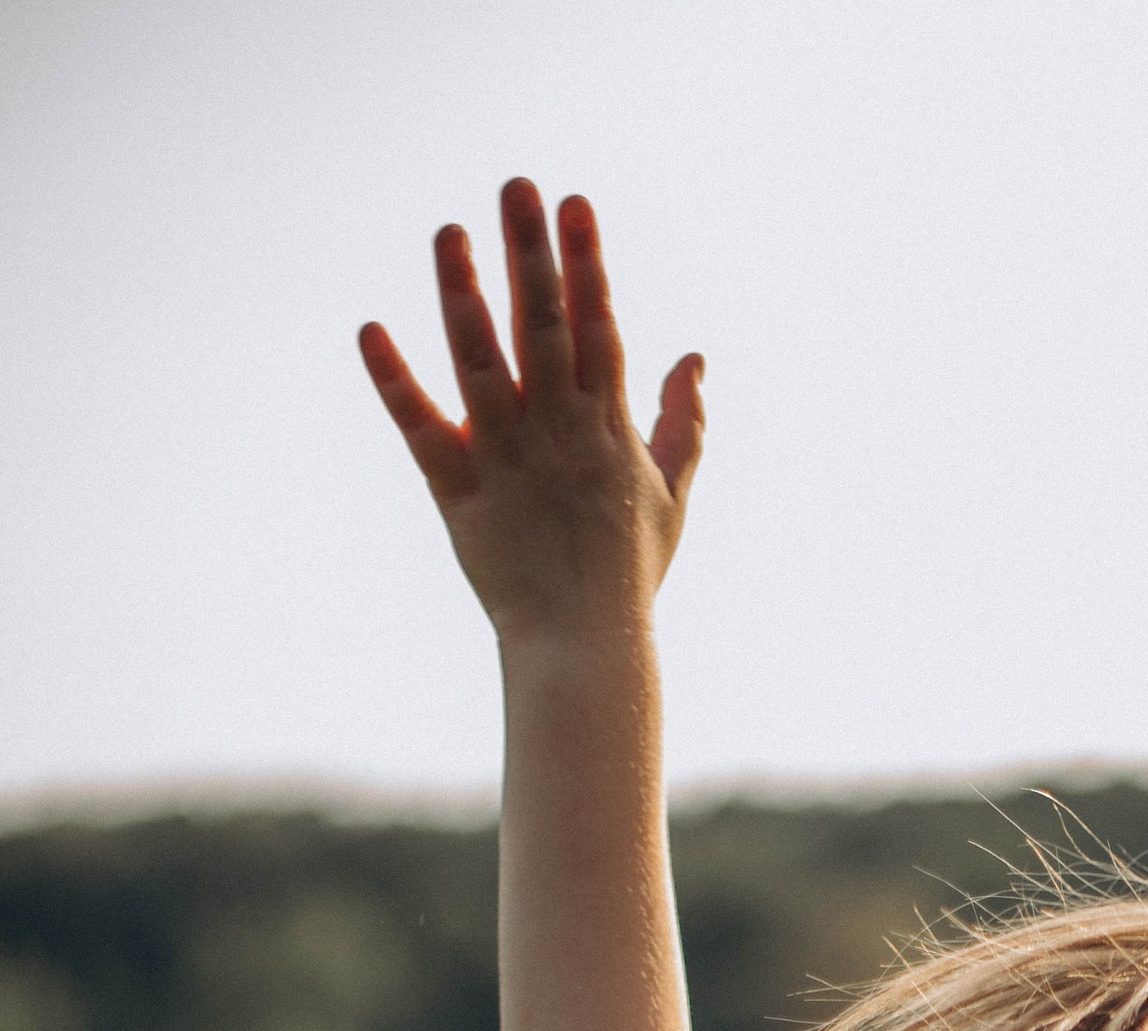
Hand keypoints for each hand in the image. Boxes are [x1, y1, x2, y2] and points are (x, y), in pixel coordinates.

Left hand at [359, 181, 703, 647]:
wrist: (585, 646)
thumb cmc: (629, 573)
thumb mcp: (673, 494)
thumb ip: (684, 422)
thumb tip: (696, 356)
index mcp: (608, 427)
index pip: (600, 328)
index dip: (587, 263)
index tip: (575, 204)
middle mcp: (558, 432)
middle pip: (543, 327)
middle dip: (530, 254)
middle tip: (515, 185)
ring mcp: (507, 458)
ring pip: (481, 363)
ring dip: (462, 295)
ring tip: (449, 233)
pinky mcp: (460, 491)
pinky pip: (422, 428)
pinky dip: (395, 381)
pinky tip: (371, 330)